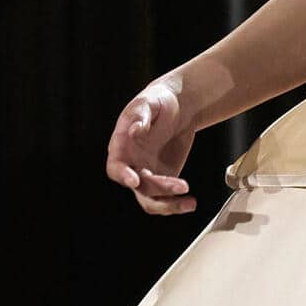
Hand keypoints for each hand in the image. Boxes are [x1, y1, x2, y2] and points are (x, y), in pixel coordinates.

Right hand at [106, 77, 196, 214]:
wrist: (178, 106)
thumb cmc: (158, 100)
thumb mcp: (148, 101)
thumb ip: (141, 115)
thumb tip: (135, 130)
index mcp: (122, 146)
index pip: (115, 167)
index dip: (123, 175)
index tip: (135, 180)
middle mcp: (131, 164)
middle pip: (139, 187)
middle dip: (159, 189)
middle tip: (182, 185)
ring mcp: (147, 174)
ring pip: (151, 200)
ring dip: (168, 205)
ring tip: (189, 203)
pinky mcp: (164, 180)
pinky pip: (166, 199)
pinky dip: (177, 204)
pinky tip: (190, 202)